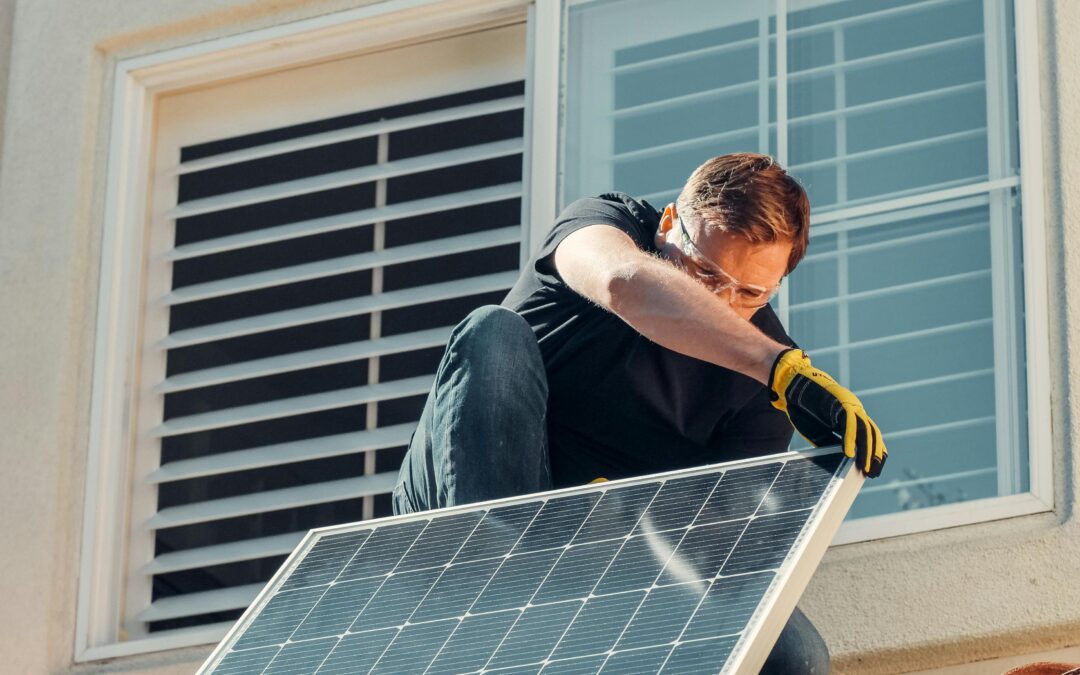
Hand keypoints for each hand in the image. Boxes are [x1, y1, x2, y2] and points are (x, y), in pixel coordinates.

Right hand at [768, 348, 886, 477]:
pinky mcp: (841, 402)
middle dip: (874, 455)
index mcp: (851, 418)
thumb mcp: (820, 432)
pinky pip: (849, 423)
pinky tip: (848, 454)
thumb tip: (842, 460)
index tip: (874, 470)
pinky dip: (850, 439)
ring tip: (865, 467)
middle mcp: (854, 411)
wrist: (793, 385)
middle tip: (873, 473)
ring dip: (867, 449)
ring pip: (865, 429)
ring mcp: (849, 405)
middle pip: (872, 435)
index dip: (873, 453)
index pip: (869, 437)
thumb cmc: (805, 409)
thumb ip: (832, 442)